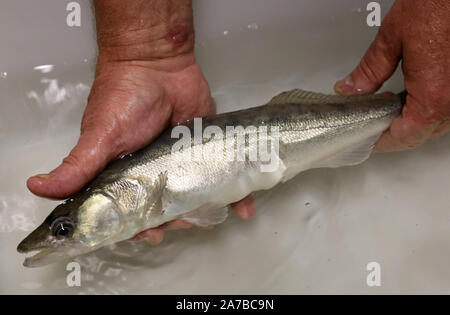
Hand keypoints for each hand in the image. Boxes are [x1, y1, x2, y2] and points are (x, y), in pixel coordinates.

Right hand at [27, 0, 255, 244]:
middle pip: (168, 209)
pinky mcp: (206, 149)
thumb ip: (78, 166)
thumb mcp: (99, 136)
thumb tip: (38, 187)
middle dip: (177, 221)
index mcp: (126, 176)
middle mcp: (155, 173)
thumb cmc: (124, 98)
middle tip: (186, 220)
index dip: (141, 227)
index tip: (151, 234)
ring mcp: (183, 162)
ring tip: (216, 215)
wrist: (158, 63)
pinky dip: (235, 193)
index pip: (133, 212)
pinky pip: (221, 175)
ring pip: (197, 197)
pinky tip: (244, 206)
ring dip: (207, 211)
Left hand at [334, 0, 449, 151]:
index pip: (403, 137)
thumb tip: (350, 89)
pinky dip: (430, 108)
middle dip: (395, 132)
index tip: (366, 139)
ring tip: (388, 108)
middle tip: (371, 122)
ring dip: (414, 121)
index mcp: (434, 97)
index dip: (381, 141)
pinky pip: (448, 109)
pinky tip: (414, 95)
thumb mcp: (393, 38)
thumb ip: (369, 71)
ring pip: (438, 124)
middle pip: (421, 134)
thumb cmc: (437, 3)